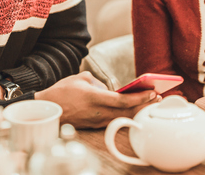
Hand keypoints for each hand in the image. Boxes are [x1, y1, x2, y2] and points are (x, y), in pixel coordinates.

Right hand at [35, 72, 159, 127]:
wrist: (47, 109)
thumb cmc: (62, 91)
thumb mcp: (81, 79)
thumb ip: (99, 82)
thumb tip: (110, 89)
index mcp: (95, 98)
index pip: (122, 100)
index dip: (139, 97)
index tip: (152, 92)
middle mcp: (98, 112)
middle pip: (127, 110)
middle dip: (144, 104)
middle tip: (157, 97)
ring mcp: (96, 121)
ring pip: (122, 116)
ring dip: (137, 109)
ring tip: (149, 102)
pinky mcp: (94, 125)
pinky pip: (114, 119)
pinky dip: (126, 114)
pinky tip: (133, 108)